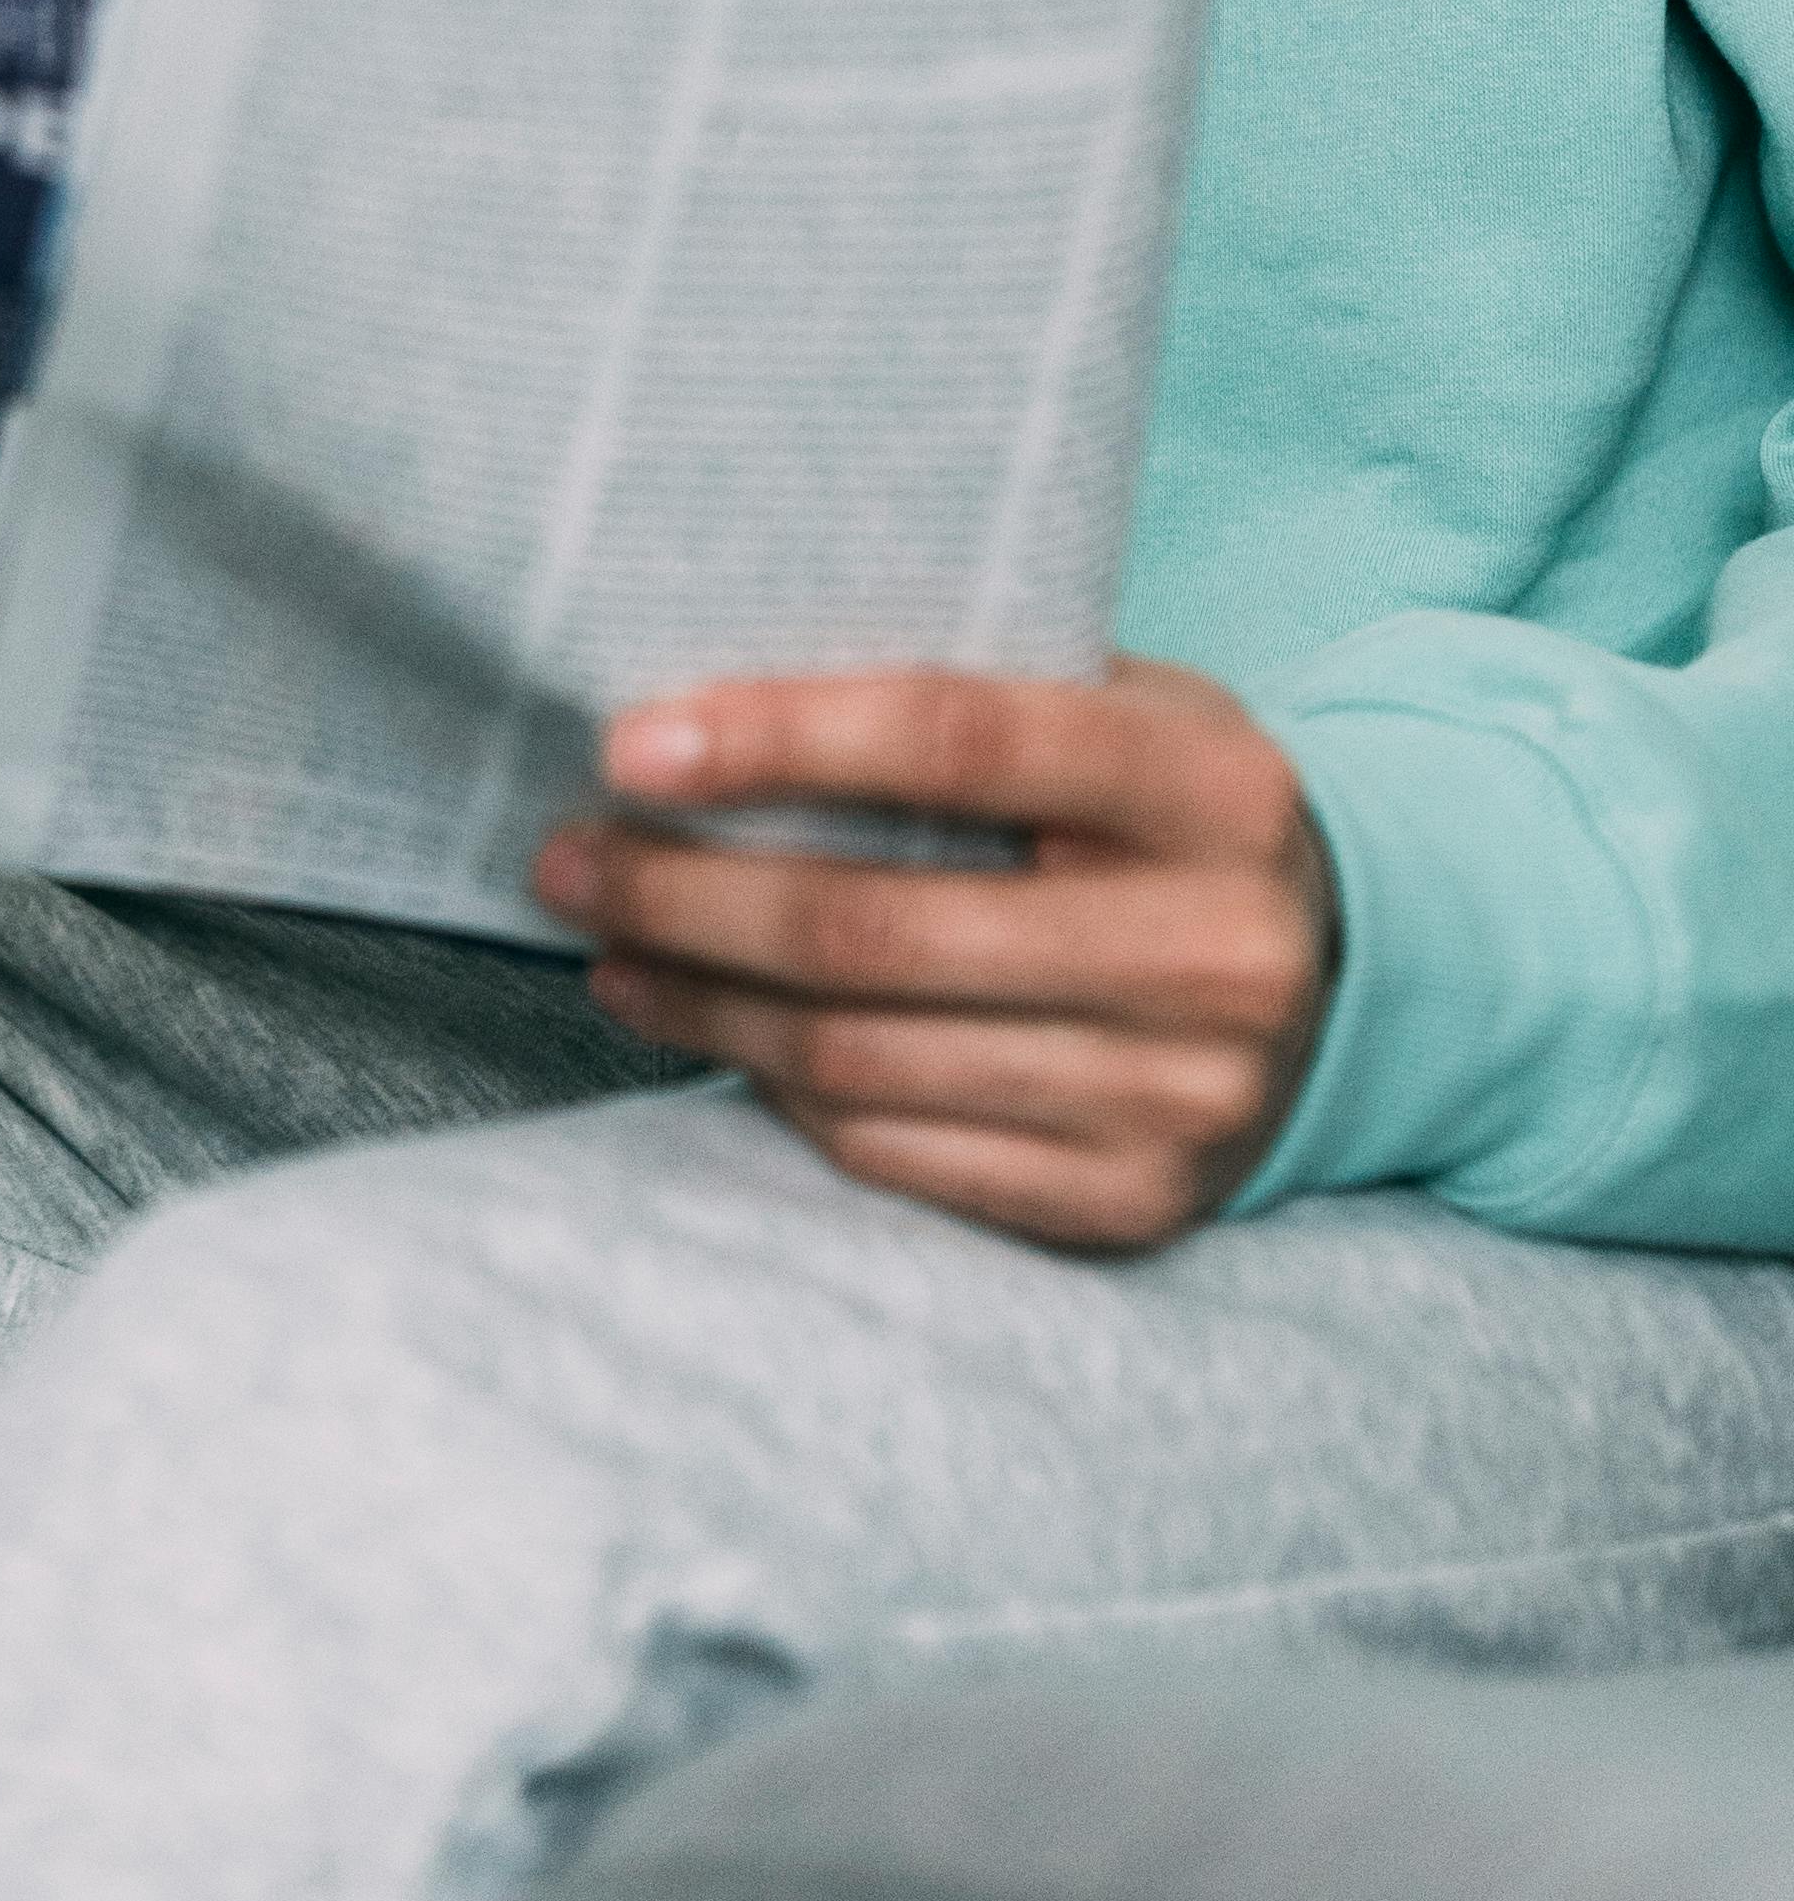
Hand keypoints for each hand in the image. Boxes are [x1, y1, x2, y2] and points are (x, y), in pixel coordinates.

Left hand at [535, 658, 1334, 1256]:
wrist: (1335, 983)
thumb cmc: (1160, 816)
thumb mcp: (1117, 711)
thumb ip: (970, 697)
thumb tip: (707, 697)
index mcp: (1208, 782)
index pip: (960, 740)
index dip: (780, 737)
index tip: (627, 742)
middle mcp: (1212, 947)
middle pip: (878, 927)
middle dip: (687, 894)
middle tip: (566, 856)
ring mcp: (1181, 1095)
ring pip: (863, 1057)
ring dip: (703, 1002)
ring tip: (609, 945)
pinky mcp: (1132, 1203)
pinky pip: (899, 1153)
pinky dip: (781, 1093)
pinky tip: (714, 1035)